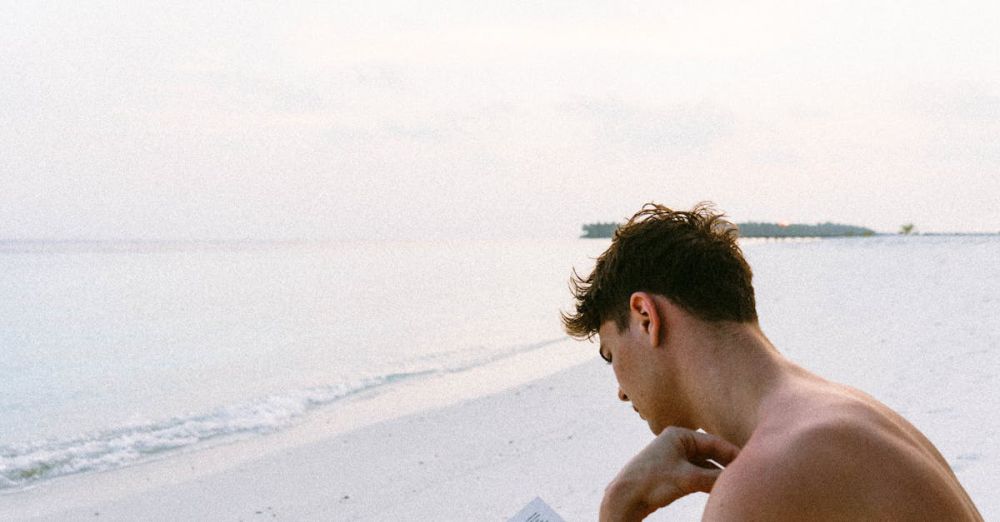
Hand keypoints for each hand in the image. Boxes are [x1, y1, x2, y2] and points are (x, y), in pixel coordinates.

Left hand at [599, 426, 740, 521]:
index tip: (751, 464)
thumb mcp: (688, 479)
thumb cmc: (652, 482)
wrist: (625, 497)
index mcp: (679, 435)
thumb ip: (715, 477)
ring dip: (718, 474)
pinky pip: (697, 473)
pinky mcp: (672, 471)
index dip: (733, 454)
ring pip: (705, 465)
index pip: (714, 442)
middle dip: (727, 464)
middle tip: (747, 475)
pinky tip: (719, 488)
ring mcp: (674, 457)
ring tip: (736, 483)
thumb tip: (739, 479)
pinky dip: (708, 480)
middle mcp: (677, 442)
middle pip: (710, 453)